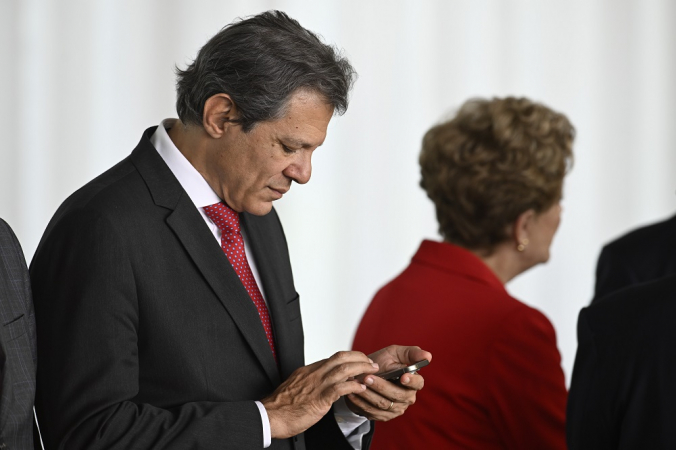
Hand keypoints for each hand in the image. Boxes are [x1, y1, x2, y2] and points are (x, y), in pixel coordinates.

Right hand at [261, 351, 378, 438]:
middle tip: (370, 362)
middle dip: (359, 357)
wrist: (270, 416)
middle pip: (341, 357)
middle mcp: (314, 373)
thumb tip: (321, 385)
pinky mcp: (319, 398)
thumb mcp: (296, 388)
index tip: (359, 361)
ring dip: (361, 368)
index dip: (349, 358)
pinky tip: (361, 388)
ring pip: (344, 368)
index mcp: (308, 370)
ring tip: (371, 371)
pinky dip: (354, 386)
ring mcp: (317, 384)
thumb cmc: (281, 407)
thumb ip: (310, 384)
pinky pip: (341, 388)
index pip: (333, 358)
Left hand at [345, 345, 431, 420]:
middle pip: (398, 396)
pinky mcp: (383, 416)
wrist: (363, 374)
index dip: (412, 381)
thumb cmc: (381, 361)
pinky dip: (362, 403)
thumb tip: (428, 356)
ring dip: (369, 394)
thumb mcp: (395, 353)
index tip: (403, 376)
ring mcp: (396, 409)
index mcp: (413, 382)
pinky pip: (373, 412)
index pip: (418, 384)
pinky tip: (353, 393)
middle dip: (382, 386)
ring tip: (359, 383)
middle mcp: (407, 398)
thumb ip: (411, 353)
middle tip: (368, 377)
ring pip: (383, 404)